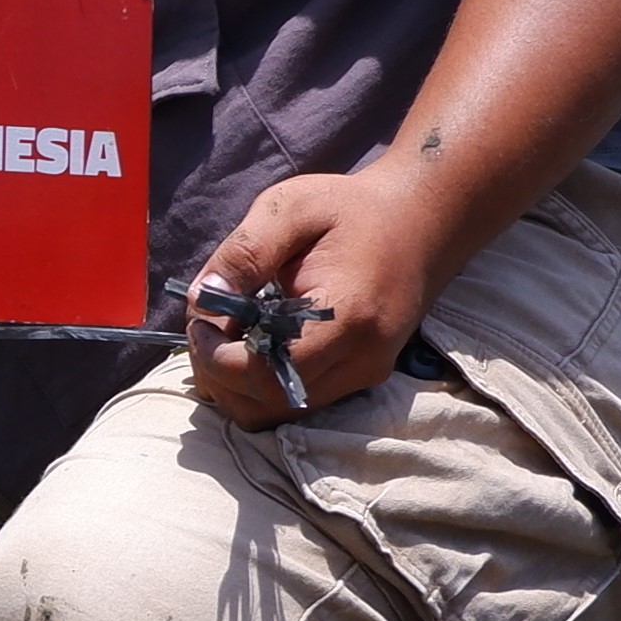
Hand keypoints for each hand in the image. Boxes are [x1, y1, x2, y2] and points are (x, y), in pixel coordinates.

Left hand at [184, 169, 442, 429]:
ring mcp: (366, 375)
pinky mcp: (363, 377)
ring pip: (279, 412)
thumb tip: (200, 298)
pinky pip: (298, 400)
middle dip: (219, 374)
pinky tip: (255, 340)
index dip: (217, 358)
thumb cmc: (353, 209)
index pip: (266, 373)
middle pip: (268, 404)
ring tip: (230, 332)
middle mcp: (362, 360)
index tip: (200, 322)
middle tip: (207, 328)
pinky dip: (262, 381)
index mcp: (347, 317)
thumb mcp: (291, 207)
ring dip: (237, 383)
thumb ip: (244, 252)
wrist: (421, 221)